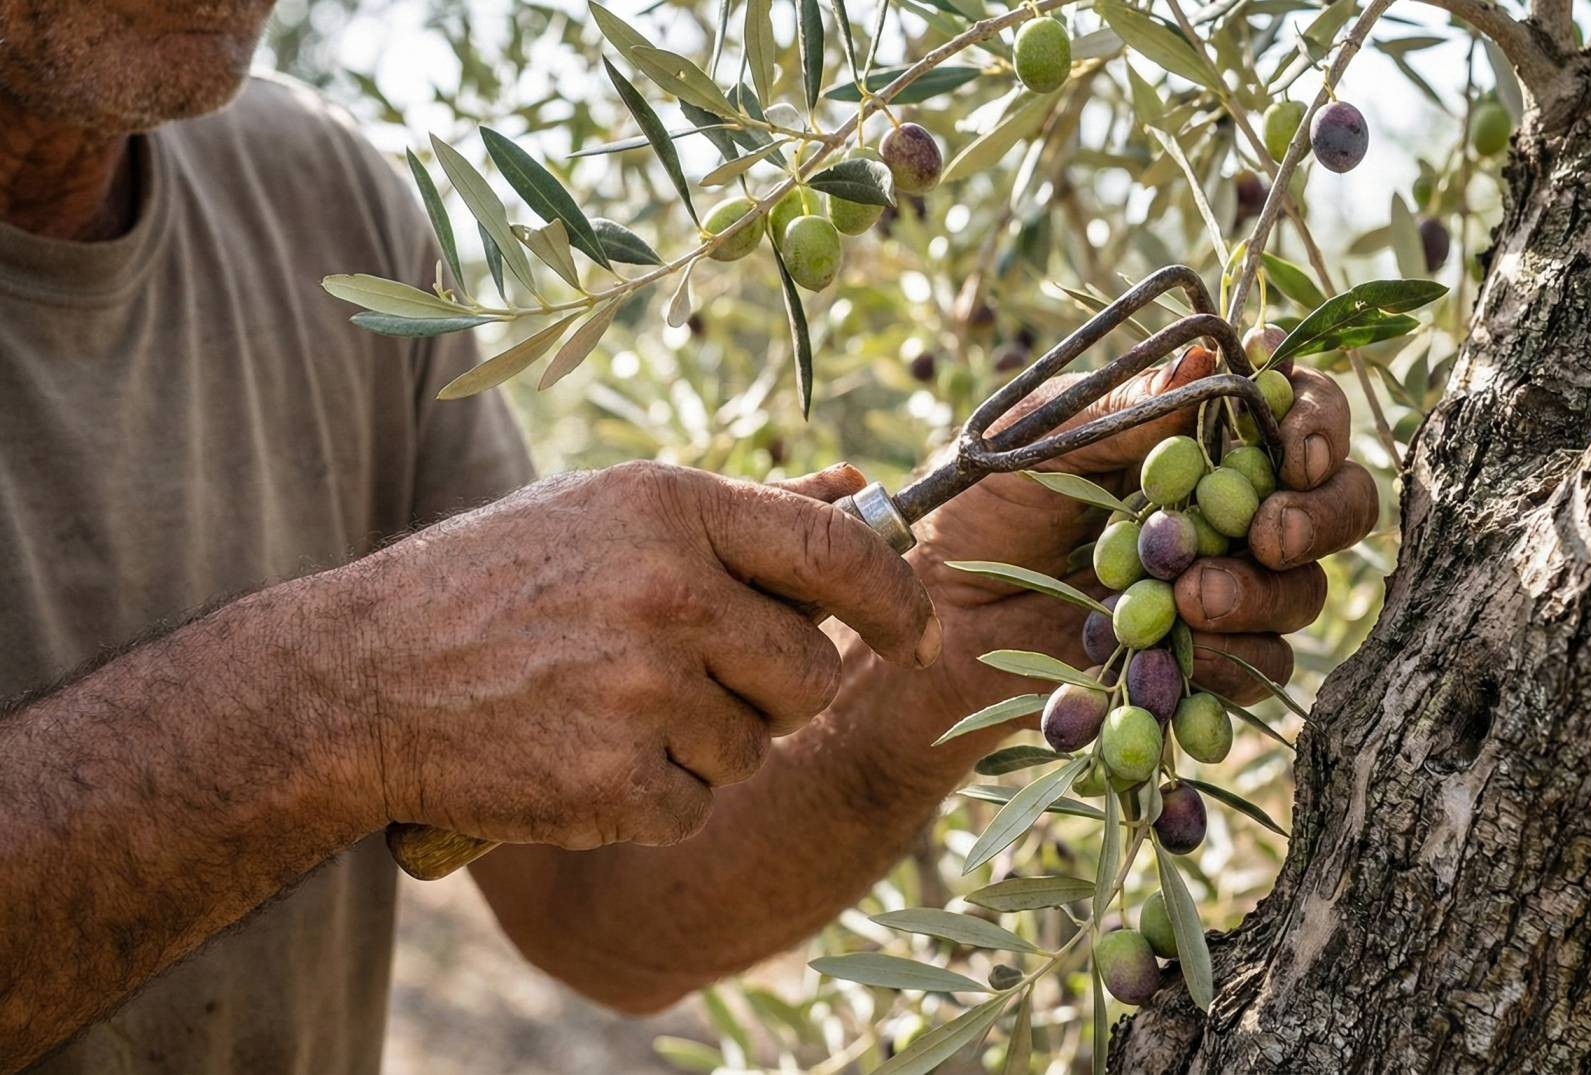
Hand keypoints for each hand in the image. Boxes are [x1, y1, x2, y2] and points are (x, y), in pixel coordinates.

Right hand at [333, 461, 937, 849]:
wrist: (358, 677)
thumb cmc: (489, 585)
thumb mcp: (609, 513)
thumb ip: (744, 511)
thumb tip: (861, 490)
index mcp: (672, 508)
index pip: (837, 551)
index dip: (895, 597)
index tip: (912, 631)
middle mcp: (670, 592)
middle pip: (808, 672)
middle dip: (771, 691)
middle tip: (691, 681)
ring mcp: (644, 691)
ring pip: (754, 749)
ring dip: (703, 747)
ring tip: (608, 710)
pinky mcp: (615, 782)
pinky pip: (695, 809)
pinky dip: (650, 801)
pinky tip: (580, 758)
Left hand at [907, 345, 1378, 718]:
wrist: (936, 616)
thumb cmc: (978, 506)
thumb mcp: (1038, 441)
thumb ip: (1125, 408)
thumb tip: (1212, 353)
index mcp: (1195, 435)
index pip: (1291, 408)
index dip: (1315, 419)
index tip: (1295, 447)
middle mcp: (1227, 506)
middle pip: (1334, 500)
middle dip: (1320, 514)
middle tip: (1270, 534)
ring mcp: (1222, 583)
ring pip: (1302, 588)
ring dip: (1262, 593)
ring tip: (1193, 599)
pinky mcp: (1203, 660)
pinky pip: (1262, 666)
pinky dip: (1233, 661)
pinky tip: (1183, 656)